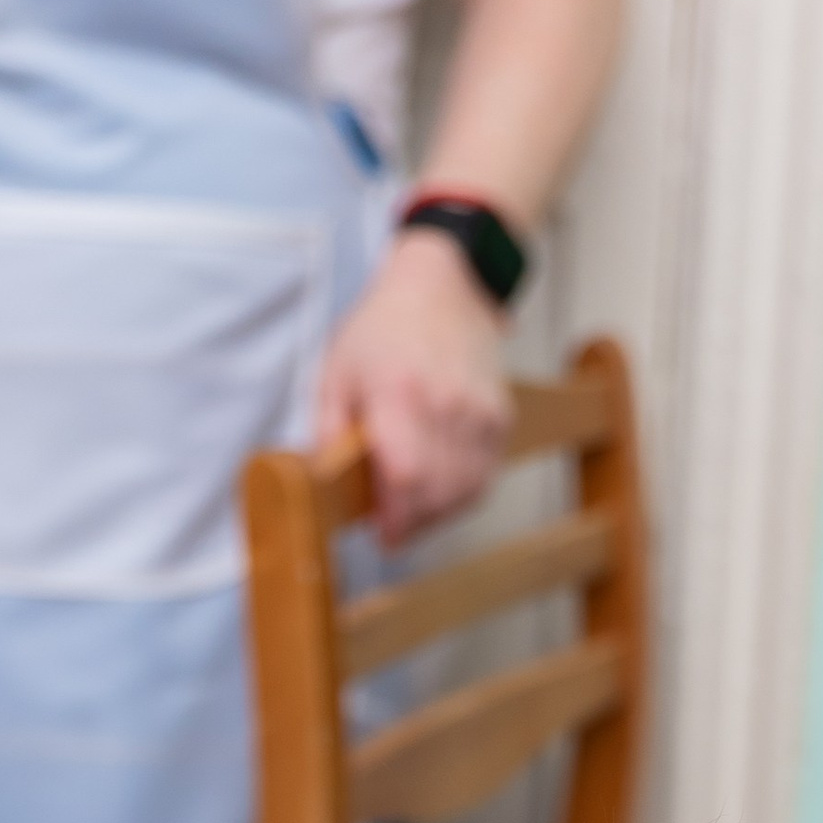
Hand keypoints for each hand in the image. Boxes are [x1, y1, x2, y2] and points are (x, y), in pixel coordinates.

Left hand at [314, 228, 511, 544]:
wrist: (441, 286)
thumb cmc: (383, 329)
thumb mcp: (336, 370)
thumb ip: (327, 430)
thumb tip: (322, 484)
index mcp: (399, 392)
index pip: (407, 477)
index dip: (397, 519)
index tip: (383, 535)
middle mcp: (446, 404)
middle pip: (438, 493)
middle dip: (414, 523)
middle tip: (394, 526)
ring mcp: (479, 412)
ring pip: (466, 492)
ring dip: (439, 514)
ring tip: (415, 508)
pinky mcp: (499, 418)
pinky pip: (484, 478)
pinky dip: (462, 495)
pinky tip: (440, 489)